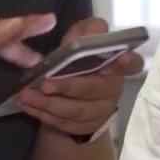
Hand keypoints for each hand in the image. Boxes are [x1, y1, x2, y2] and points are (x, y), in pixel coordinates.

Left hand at [16, 18, 144, 137]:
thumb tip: (83, 35)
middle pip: (95, 89)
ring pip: (77, 110)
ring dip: (49, 104)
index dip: (128, 62)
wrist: (72, 92)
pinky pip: (65, 123)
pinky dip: (44, 115)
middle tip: (45, 84)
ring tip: (27, 96)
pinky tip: (28, 106)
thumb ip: (84, 33)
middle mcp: (113, 88)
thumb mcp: (80, 39)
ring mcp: (101, 111)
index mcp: (116, 64)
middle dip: (68, 87)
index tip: (122, 58)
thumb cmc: (78, 60)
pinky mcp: (86, 127)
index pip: (132, 63)